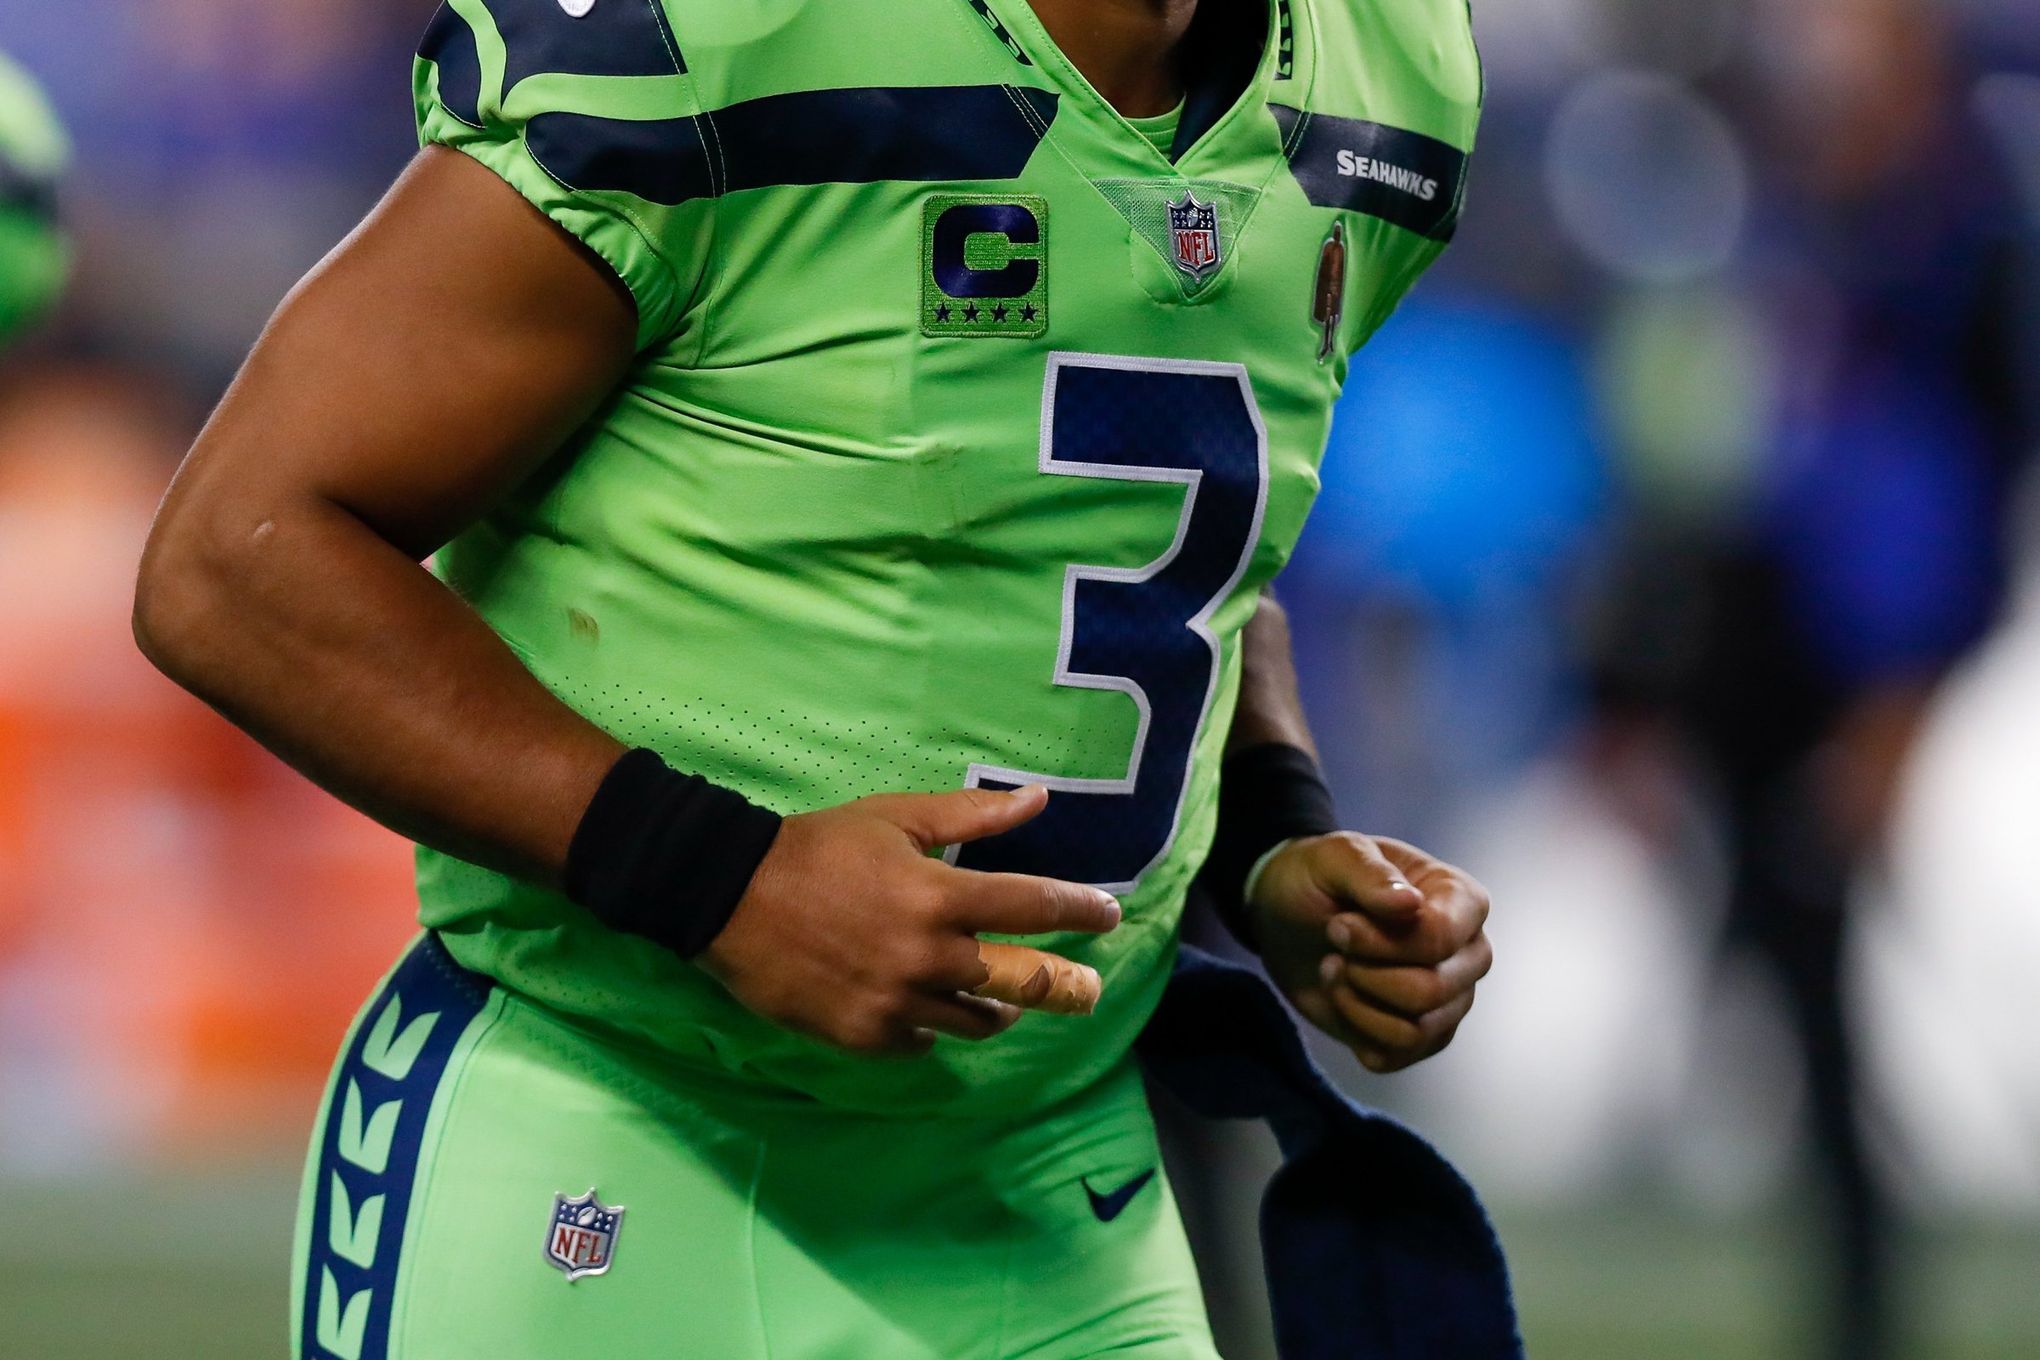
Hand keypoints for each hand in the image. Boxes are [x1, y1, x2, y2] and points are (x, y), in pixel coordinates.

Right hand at [699, 785, 1120, 1055]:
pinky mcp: (865, 1037)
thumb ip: (971, 816)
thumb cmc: (818, 848)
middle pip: (1023, 983)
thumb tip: (1037, 799)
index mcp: (940, 896)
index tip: (1110, 916)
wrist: (728, 897)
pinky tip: (927, 1010)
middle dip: (1066, 987)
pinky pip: (923, 1043)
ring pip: (975, 1022)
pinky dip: (933, 1027)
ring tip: (1004, 1001)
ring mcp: (897, 1003)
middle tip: (1089, 992)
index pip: (1034, 907)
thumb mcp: (895, 818)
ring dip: (997, 1010)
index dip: (1081, 911)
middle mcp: (928, 956)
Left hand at [1251, 832, 1490, 1072]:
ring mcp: (1450, 998)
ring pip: (1415, 1030)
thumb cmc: (1320, 878)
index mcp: (1463, 901)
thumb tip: (1410, 904)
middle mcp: (1469, 953)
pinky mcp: (1422, 1035)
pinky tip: (1342, 997)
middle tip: (1334, 945)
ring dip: (1356, 1002)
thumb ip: (1371, 875)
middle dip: (1365, 973)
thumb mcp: (1334, 857)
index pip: (1440, 939)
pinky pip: (1398, 1055)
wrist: (1289, 916)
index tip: (1338, 924)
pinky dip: (1356, 1030)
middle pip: (1431, 991)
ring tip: (1334, 969)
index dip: (1378, 941)